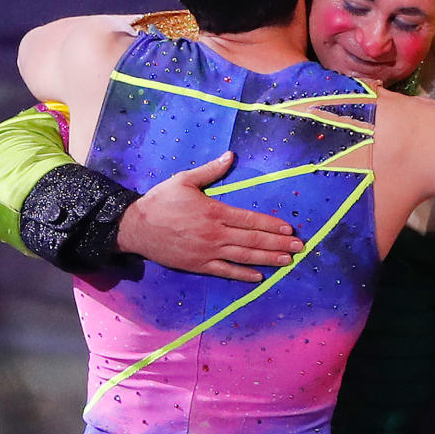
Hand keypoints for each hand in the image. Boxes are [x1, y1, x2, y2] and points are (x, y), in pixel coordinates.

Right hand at [117, 151, 302, 281]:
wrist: (134, 227)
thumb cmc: (160, 201)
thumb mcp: (184, 180)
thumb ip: (211, 171)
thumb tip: (230, 155)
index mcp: (214, 211)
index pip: (250, 219)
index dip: (271, 225)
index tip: (289, 229)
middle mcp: (215, 233)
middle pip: (252, 240)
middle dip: (278, 244)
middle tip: (299, 247)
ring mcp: (207, 252)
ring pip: (243, 257)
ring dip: (268, 259)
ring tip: (287, 261)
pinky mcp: (198, 265)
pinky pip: (225, 271)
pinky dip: (242, 275)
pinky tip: (259, 277)